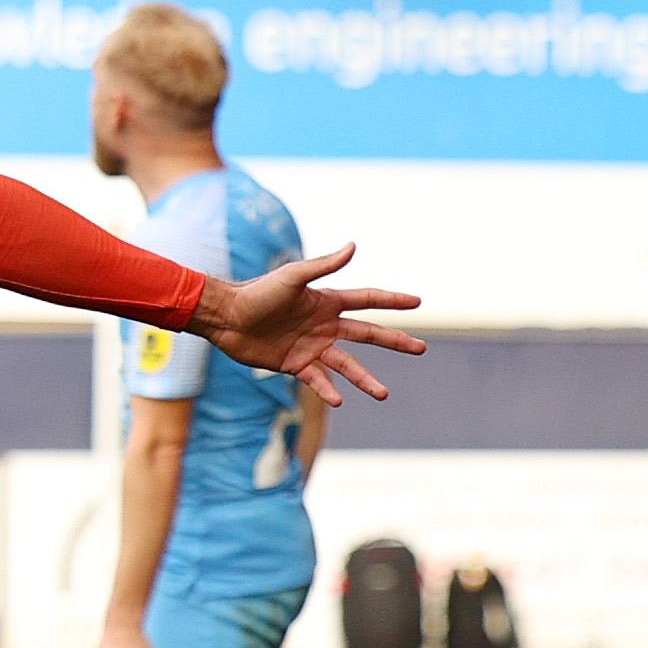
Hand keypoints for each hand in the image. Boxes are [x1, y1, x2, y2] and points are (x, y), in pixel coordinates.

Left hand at [197, 242, 425, 407]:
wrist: (226, 317)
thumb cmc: (257, 293)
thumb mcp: (292, 277)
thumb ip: (323, 265)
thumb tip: (353, 246)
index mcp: (327, 301)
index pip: (368, 300)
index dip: (393, 300)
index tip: (417, 302)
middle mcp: (324, 324)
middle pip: (367, 333)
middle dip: (394, 341)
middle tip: (420, 348)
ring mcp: (311, 345)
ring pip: (347, 364)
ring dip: (365, 379)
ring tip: (384, 394)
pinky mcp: (295, 364)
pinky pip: (317, 379)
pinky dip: (328, 390)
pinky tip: (339, 401)